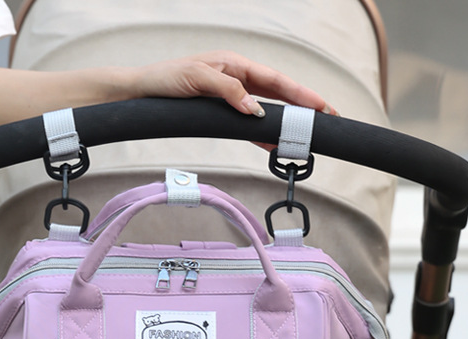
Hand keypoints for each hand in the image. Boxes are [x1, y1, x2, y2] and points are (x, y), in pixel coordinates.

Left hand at [130, 51, 338, 117]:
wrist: (141, 92)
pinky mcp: (220, 112)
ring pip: (266, 110)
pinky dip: (261, 135)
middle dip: (302, 107)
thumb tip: (255, 110)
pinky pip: (247, 124)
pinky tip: (273, 145)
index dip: (301, 93)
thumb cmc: (166, 80)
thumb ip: (228, 91)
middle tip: (326, 120)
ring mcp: (230, 96)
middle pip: (278, 94)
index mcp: (236, 64)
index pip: (277, 80)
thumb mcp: (197, 79)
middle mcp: (237, 78)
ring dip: (284, 123)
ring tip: (304, 136)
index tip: (321, 106)